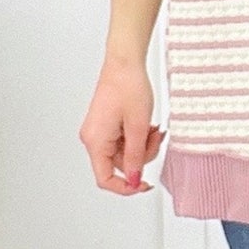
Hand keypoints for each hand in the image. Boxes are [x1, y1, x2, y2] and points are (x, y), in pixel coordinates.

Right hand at [80, 53, 163, 195]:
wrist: (125, 62)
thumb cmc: (128, 85)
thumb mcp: (138, 127)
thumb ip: (136, 157)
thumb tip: (133, 179)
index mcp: (96, 141)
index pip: (105, 178)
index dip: (125, 186)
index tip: (143, 185)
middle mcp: (93, 138)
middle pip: (119, 164)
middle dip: (142, 156)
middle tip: (155, 140)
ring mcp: (99, 131)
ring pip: (124, 153)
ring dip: (143, 145)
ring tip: (153, 129)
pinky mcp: (106, 124)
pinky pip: (123, 140)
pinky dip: (138, 136)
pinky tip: (147, 125)